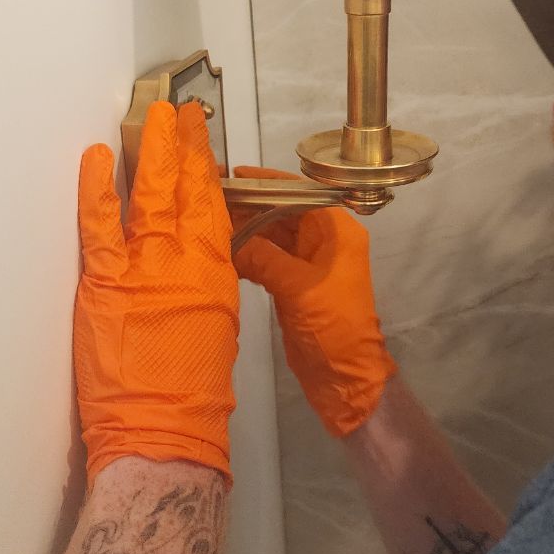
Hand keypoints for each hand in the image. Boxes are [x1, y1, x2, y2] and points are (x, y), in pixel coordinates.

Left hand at [74, 101, 238, 489]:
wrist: (165, 430)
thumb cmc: (194, 394)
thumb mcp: (216, 326)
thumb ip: (204, 283)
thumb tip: (192, 256)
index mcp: (215, 272)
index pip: (211, 204)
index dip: (205, 167)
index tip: (201, 137)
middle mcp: (186, 260)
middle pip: (184, 190)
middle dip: (181, 147)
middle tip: (178, 114)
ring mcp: (146, 267)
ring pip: (150, 196)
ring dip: (150, 153)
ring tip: (149, 118)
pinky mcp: (106, 282)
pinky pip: (99, 224)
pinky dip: (97, 188)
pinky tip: (96, 158)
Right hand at [233, 170, 396, 436]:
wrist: (345, 378)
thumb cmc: (333, 326)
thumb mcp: (298, 286)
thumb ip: (263, 256)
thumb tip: (228, 236)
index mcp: (337, 232)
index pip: (300, 194)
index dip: (268, 184)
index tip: (235, 175)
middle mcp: (325, 242)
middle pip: (283, 213)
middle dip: (250, 207)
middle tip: (211, 199)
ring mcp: (309, 264)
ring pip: (273, 237)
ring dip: (245, 231)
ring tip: (209, 221)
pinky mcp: (294, 285)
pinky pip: (268, 260)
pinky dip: (247, 256)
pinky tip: (221, 252)